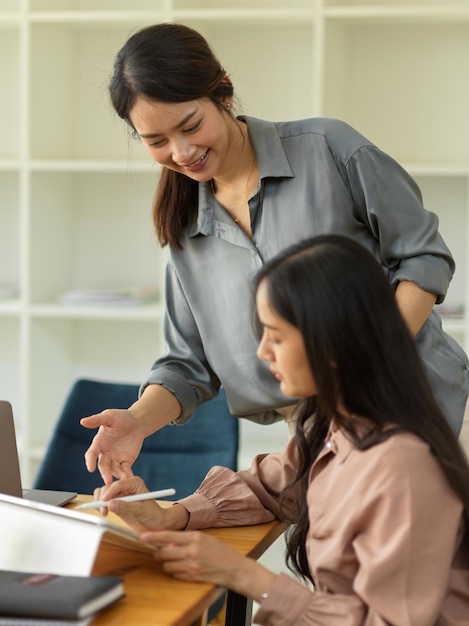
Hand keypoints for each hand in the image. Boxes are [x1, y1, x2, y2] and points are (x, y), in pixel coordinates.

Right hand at [81, 408, 144, 483]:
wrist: (137, 422)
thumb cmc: (121, 417)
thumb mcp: (109, 416)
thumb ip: (97, 420)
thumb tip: (82, 421)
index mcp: (99, 443)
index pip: (91, 454)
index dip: (90, 461)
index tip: (90, 468)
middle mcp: (105, 453)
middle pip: (103, 465)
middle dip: (105, 473)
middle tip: (108, 480)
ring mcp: (115, 459)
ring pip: (114, 470)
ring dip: (117, 475)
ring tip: (123, 479)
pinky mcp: (126, 461)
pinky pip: (125, 470)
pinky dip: (127, 474)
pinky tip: (129, 478)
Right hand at [94, 477, 188, 532]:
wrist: (156, 524)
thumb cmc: (153, 515)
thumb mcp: (140, 511)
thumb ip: (125, 507)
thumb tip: (110, 504)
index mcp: (135, 482)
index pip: (119, 484)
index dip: (110, 492)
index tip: (104, 502)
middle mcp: (126, 486)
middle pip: (108, 487)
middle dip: (103, 498)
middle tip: (103, 511)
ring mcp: (120, 494)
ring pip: (103, 493)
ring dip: (100, 502)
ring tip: (104, 513)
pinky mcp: (116, 502)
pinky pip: (103, 501)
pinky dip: (100, 506)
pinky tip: (104, 512)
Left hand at [140, 529, 276, 598]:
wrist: (234, 568)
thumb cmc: (220, 551)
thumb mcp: (204, 538)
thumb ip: (186, 539)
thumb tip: (168, 541)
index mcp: (195, 537)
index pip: (168, 536)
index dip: (152, 537)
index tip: (141, 536)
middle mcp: (191, 551)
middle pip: (163, 553)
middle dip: (160, 553)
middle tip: (161, 552)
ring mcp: (191, 566)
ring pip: (167, 565)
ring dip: (168, 563)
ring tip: (178, 560)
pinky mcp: (192, 577)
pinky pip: (175, 575)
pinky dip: (176, 572)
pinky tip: (185, 568)